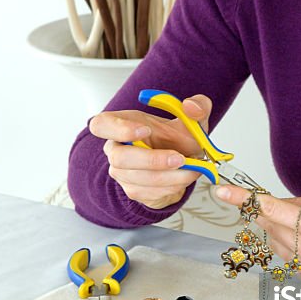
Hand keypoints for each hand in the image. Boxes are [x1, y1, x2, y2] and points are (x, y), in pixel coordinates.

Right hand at [89, 95, 211, 209]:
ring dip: (170, 176)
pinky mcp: (133, 190)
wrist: (185, 164)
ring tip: (191, 169)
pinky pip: (149, 193)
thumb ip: (199, 106)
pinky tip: (183, 178)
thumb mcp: (193, 119)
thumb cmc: (179, 138)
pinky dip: (171, 187)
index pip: (102, 124)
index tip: (145, 130)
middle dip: (152, 160)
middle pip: (119, 158)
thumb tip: (191, 106)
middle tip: (179, 158)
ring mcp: (122, 172)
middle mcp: (117, 149)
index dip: (117, 128)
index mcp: (123, 123)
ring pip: (138, 178)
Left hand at [215, 186, 300, 274]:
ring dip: (284, 234)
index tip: (223, 192)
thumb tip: (275, 204)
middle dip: (270, 216)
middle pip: (269, 227)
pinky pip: (288, 260)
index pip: (270, 210)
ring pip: (276, 245)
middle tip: (284, 210)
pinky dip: (294, 250)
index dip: (243, 199)